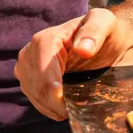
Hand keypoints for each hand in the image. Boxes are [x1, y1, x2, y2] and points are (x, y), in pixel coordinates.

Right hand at [16, 7, 131, 121]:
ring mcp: (27, 68)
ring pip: (35, 97)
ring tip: (76, 107)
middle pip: (37, 88)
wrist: (106, 42)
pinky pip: (36, 101)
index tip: (70, 107)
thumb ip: (95, 31)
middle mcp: (29, 53)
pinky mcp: (30, 81)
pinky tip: (67, 106)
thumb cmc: (105, 31)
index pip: (44, 74)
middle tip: (79, 110)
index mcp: (45, 40)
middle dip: (56, 103)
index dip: (55, 94)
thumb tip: (82, 49)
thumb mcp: (105, 23)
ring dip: (54, 107)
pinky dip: (51, 108)